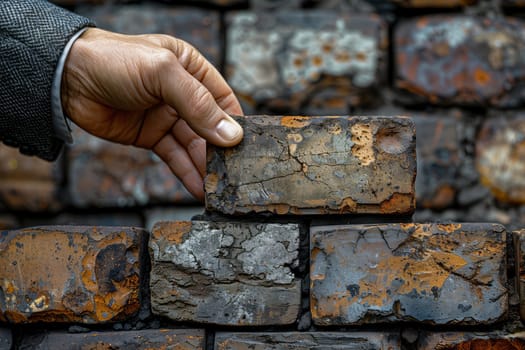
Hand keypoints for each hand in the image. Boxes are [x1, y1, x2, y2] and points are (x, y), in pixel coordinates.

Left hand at [61, 28, 242, 200]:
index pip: (223, 99)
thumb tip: (231, 135)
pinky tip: (200, 188)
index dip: (236, 124)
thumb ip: (198, 105)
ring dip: (206, 168)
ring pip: (194, 146)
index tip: (248, 148)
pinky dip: (187, 173)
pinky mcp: (151, 137)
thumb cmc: (114, 60)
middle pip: (211, 127)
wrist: (67, 78)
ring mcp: (166, 116)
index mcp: (191, 68)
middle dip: (222, 152)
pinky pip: (175, 156)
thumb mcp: (162, 74)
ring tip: (220, 190)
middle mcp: (182, 93)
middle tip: (235, 176)